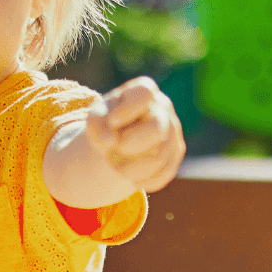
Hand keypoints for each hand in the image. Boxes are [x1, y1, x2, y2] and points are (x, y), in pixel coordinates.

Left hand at [84, 77, 184, 192]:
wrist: (118, 141)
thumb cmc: (106, 124)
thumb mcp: (95, 120)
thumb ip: (97, 125)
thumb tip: (111, 141)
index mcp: (143, 91)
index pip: (144, 94)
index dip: (128, 109)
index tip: (112, 121)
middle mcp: (163, 107)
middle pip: (157, 128)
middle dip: (132, 145)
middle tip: (116, 150)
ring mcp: (173, 130)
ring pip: (160, 156)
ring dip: (133, 169)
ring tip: (116, 168)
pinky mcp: (176, 152)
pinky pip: (166, 171)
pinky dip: (146, 180)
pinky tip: (133, 180)